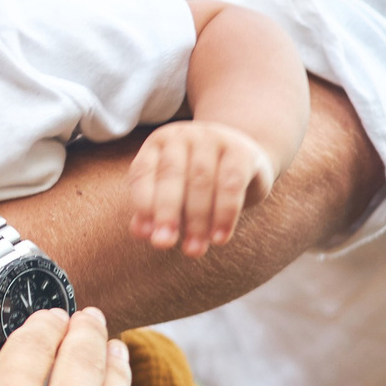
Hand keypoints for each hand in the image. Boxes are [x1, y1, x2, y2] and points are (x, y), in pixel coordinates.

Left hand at [128, 120, 274, 257]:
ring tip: (194, 249)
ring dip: (197, 220)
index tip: (147, 234)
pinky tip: (219, 238)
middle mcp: (183, 135)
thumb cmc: (196, 181)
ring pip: (202, 181)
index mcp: (158, 143)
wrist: (245, 160)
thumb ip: (152, 209)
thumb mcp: (172, 191)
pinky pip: (232, 184)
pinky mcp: (242, 151)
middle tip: (164, 244)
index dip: (143, 203)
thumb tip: (140, 232)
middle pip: (171, 174)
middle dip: (167, 213)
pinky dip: (225, 214)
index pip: (143, 171)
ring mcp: (214, 139)